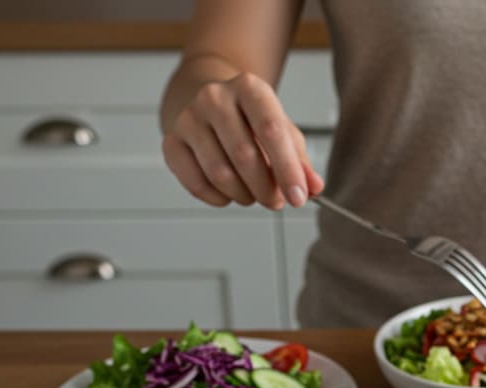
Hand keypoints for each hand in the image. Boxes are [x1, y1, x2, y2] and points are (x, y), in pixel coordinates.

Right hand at [162, 72, 323, 209]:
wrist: (215, 104)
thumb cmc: (254, 122)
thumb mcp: (285, 134)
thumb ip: (301, 162)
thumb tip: (314, 188)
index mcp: (249, 88)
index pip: (271, 130)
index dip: (287, 170)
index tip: (298, 198)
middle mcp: (215, 97)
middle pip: (244, 156)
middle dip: (265, 189)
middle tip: (276, 201)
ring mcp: (189, 118)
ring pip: (220, 174)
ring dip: (243, 195)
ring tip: (253, 195)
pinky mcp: (172, 141)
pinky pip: (195, 183)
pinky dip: (218, 198)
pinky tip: (229, 194)